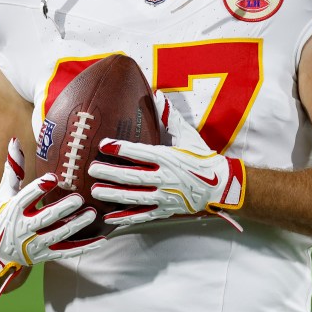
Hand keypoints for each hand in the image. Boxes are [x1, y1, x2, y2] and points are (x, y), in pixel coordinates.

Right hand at [0, 138, 103, 284]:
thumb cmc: (4, 214)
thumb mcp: (5, 192)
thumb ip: (13, 168)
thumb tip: (15, 140)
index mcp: (12, 210)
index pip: (25, 198)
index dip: (38, 189)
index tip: (53, 177)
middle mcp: (22, 229)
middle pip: (44, 219)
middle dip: (61, 209)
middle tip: (79, 198)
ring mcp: (34, 244)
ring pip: (57, 235)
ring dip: (76, 225)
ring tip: (92, 213)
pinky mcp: (45, 255)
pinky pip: (66, 252)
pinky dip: (84, 247)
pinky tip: (101, 240)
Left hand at [88, 96, 244, 226]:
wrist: (220, 185)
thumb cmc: (202, 158)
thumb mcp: (188, 136)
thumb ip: (171, 117)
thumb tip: (159, 94)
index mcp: (168, 158)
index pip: (141, 152)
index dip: (121, 148)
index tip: (104, 144)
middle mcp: (165, 178)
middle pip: (133, 176)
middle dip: (111, 173)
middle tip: (91, 170)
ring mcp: (164, 196)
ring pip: (135, 197)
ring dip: (114, 195)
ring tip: (96, 191)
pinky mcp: (165, 209)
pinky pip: (143, 215)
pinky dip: (126, 217)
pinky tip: (109, 217)